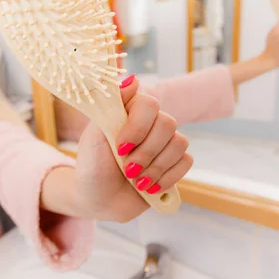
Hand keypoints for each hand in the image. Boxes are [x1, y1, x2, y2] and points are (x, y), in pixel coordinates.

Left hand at [74, 75, 191, 221]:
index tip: (120, 147)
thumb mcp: (94, 136)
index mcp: (129, 112)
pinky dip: (167, 177)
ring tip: (135, 181)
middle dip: (146, 152)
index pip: (149, 103)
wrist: (97, 200)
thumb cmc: (92, 164)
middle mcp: (148, 124)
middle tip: (127, 169)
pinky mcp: (173, 164)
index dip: (138, 126)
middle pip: (168, 124)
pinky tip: (149, 187)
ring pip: (179, 144)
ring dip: (155, 168)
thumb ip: (113, 107)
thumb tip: (133, 78)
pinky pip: (186, 162)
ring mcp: (162, 144)